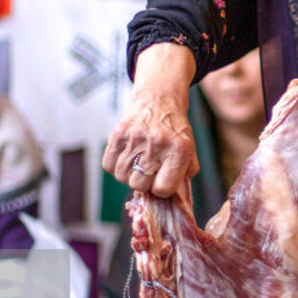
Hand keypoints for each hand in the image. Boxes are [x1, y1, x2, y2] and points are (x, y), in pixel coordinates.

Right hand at [103, 43, 198, 197]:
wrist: (159, 100)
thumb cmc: (174, 132)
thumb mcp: (189, 150)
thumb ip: (185, 175)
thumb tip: (172, 197)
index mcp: (179, 149)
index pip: (163, 189)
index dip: (162, 189)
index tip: (162, 181)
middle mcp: (157, 142)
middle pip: (139, 184)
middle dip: (144, 183)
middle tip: (149, 170)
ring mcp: (135, 137)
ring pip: (122, 177)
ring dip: (129, 175)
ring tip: (137, 162)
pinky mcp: (118, 133)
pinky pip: (108, 165)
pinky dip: (115, 166)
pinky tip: (126, 157)